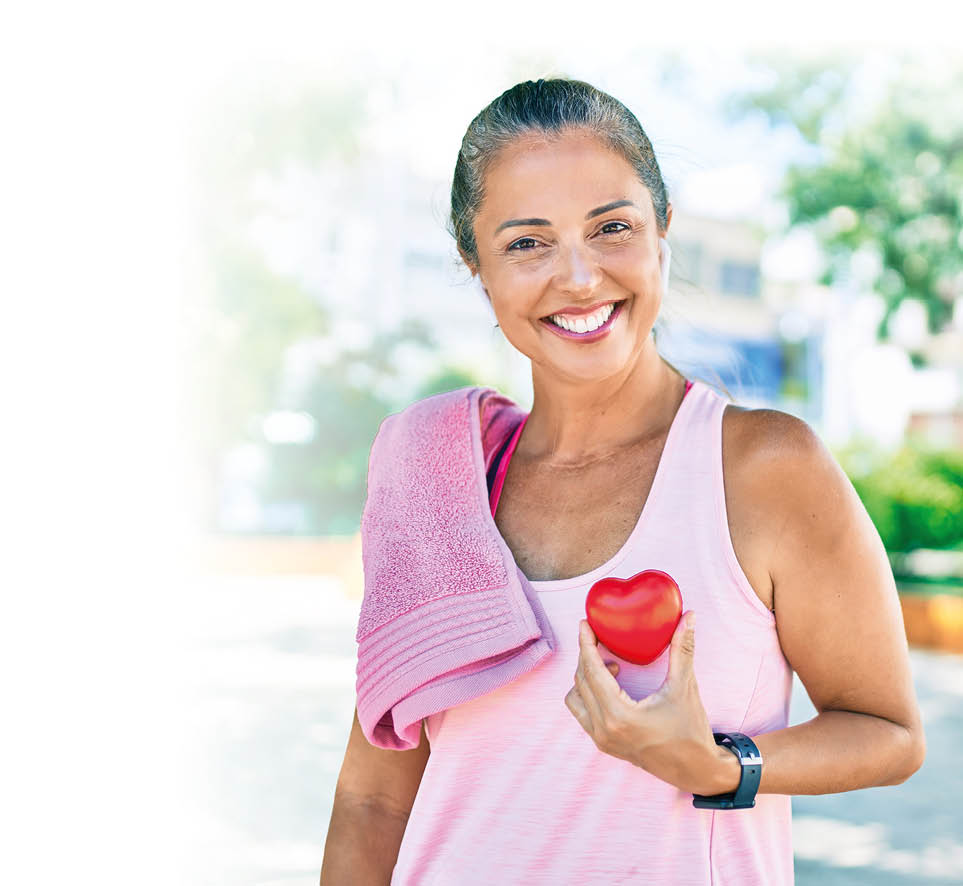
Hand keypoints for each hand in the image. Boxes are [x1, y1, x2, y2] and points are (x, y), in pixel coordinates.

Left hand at [564, 611, 739, 794]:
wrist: (696, 770)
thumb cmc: (691, 731)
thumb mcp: (685, 688)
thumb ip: (683, 649)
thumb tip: (690, 616)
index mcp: (620, 716)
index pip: (592, 672)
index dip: (586, 644)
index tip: (584, 623)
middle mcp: (604, 730)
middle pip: (581, 681)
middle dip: (587, 655)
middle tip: (599, 636)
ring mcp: (601, 740)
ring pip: (576, 697)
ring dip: (586, 676)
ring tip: (612, 666)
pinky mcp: (604, 744)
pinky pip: (582, 712)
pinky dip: (588, 693)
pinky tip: (612, 684)